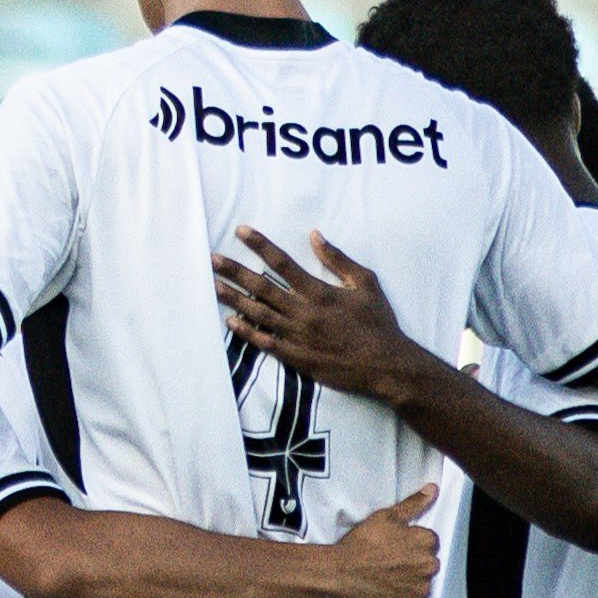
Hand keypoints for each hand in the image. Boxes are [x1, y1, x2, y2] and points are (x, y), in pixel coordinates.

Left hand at [214, 228, 437, 404]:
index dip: (259, 245)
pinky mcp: (295, 357)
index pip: (282, 262)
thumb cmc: (378, 323)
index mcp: (319, 291)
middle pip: (260, 286)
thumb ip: (338, 259)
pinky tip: (231, 321)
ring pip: (257, 313)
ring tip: (213, 286)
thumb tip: (315, 235)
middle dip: (234, 271)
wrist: (385, 366)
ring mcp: (296, 336)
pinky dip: (246, 331)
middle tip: (212, 259)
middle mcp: (303, 312)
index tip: (241, 232)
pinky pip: (264, 342)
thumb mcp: (366, 283)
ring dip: (233, 298)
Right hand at [319, 480, 441, 597]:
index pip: (430, 544)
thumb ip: (413, 504)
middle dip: (412, 567)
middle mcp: (428, 567)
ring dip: (407, 587)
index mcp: (426, 543)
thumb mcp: (385, 517)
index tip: (395, 551)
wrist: (337, 574)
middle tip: (387, 567)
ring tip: (383, 583)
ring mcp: (419, 591)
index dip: (411, 547)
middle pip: (427, 567)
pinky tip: (385, 597)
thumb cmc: (359, 545)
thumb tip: (432, 490)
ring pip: (420, 588)